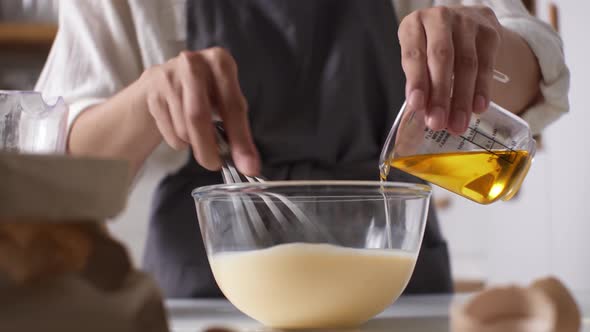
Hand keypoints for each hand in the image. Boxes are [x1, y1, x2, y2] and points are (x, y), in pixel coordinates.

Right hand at [138, 47, 259, 174]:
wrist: (165, 82)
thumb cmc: (205, 94)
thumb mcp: (226, 103)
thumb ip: (239, 132)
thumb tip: (249, 164)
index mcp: (220, 61)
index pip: (233, 106)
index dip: (240, 139)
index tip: (248, 166)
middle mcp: (193, 63)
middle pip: (198, 116)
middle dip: (208, 148)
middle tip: (214, 165)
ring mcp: (168, 76)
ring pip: (182, 127)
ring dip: (193, 142)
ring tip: (198, 136)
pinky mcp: (152, 91)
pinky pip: (168, 130)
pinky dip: (179, 141)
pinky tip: (182, 130)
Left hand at [398, 6, 502, 133]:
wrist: (465, 24)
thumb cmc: (433, 46)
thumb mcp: (419, 57)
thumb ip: (419, 81)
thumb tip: (422, 113)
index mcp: (414, 25)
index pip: (414, 54)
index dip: (415, 81)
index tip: (417, 106)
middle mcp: (439, 18)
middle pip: (441, 59)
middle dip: (440, 95)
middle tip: (438, 123)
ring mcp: (467, 23)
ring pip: (466, 64)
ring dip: (462, 99)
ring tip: (457, 124)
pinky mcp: (489, 32)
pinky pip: (486, 65)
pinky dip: (482, 89)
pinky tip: (478, 108)